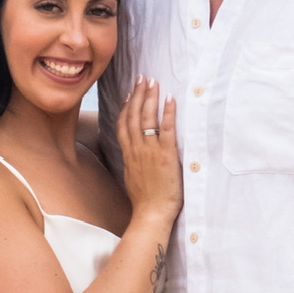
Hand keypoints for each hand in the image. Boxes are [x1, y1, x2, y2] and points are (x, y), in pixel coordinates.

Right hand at [115, 75, 180, 223]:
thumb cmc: (145, 201)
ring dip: (149, 98)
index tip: (129, 94)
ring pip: (146, 118)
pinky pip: (166, 129)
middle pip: (133, 115)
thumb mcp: (132, 178)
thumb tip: (135, 157)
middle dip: (138, 94)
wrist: (151, 214)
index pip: (123, 125)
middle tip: (142, 78)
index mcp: (128, 155)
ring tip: (153, 82)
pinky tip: (170, 99)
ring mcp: (150, 151)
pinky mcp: (165, 155)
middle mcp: (136, 149)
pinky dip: (167, 112)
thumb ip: (133, 163)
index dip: (126, 107)